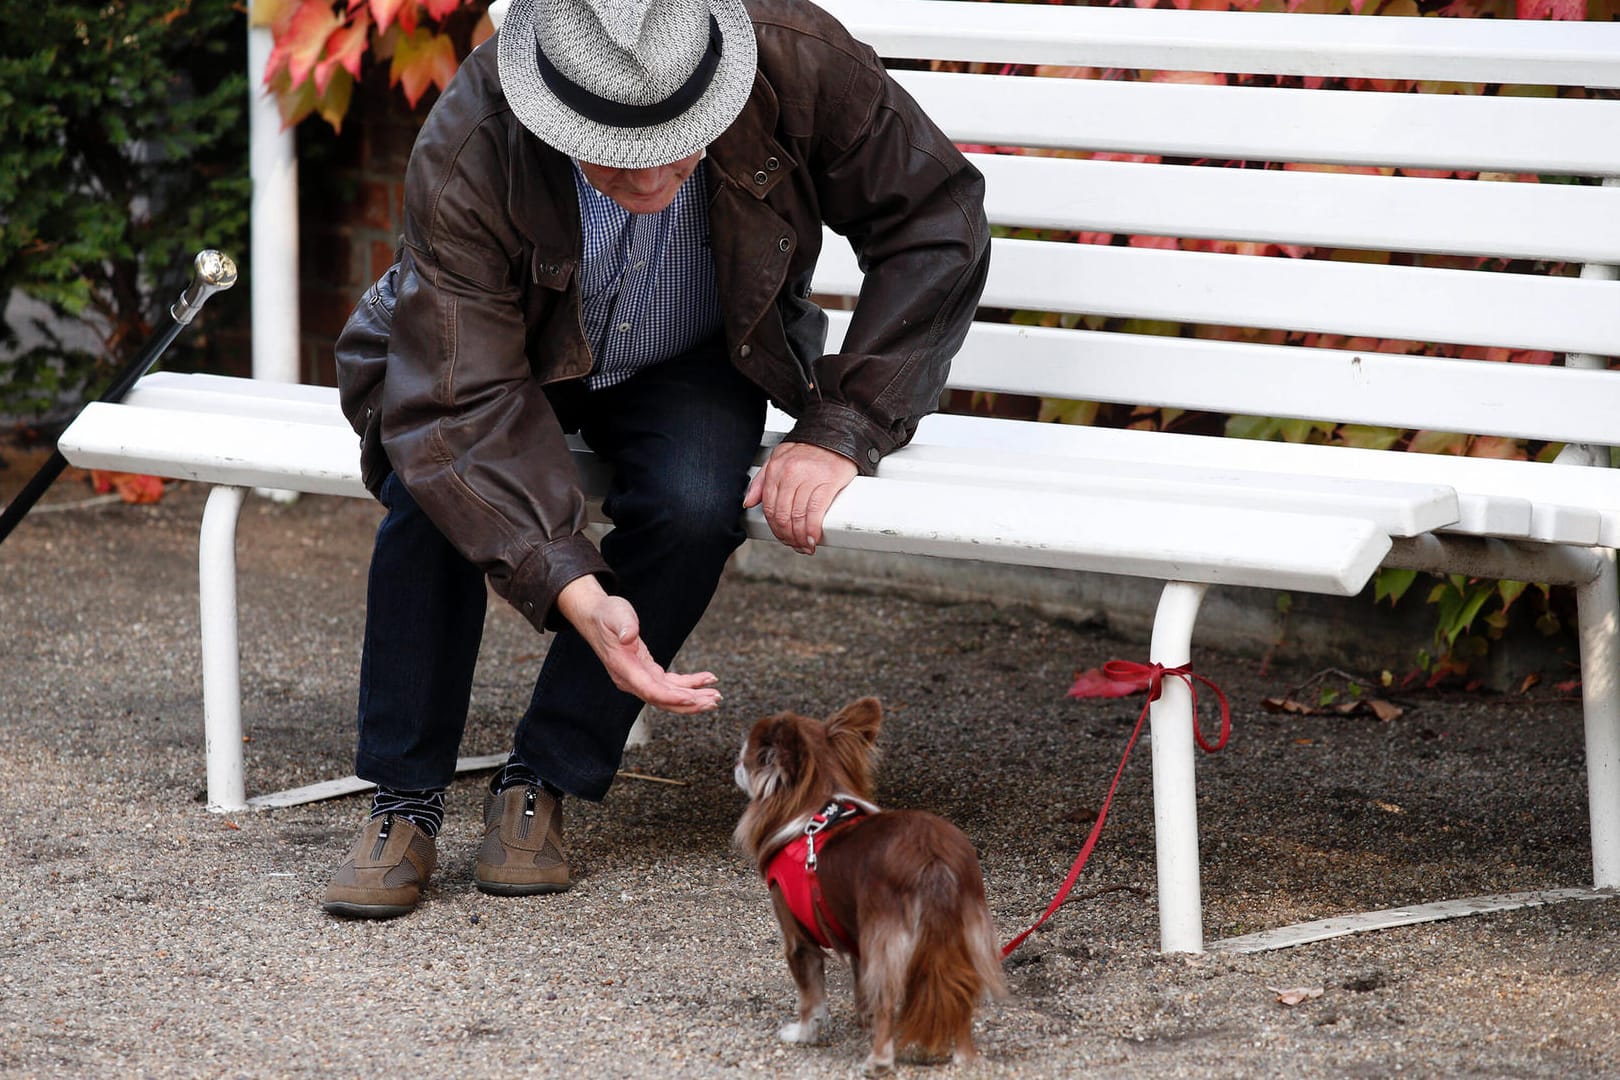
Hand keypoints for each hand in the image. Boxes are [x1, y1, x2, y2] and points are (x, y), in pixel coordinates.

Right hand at [555, 576, 720, 712]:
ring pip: (668, 695)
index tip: (691, 697)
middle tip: (713, 701)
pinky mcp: (646, 672)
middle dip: (689, 703)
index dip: (671, 696)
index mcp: (623, 669)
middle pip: (662, 699)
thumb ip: (624, 625)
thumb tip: (629, 636)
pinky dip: (688, 684)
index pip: (650, 690)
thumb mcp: (616, 614)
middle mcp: (631, 679)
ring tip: (715, 697)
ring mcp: (638, 678)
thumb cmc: (607, 614)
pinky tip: (705, 680)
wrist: (595, 617)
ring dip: (692, 697)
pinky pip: (669, 684)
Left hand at [742, 441, 858, 554]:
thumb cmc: (810, 449)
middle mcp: (790, 473)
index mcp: (776, 469)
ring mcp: (809, 478)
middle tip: (794, 544)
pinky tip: (813, 538)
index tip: (781, 536)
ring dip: (800, 537)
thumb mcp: (779, 458)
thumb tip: (749, 502)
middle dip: (787, 536)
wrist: (837, 435)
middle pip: (782, 515)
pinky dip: (812, 530)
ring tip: (805, 545)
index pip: (769, 507)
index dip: (774, 528)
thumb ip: (762, 480)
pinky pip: (815, 512)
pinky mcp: (828, 483)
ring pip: (797, 517)